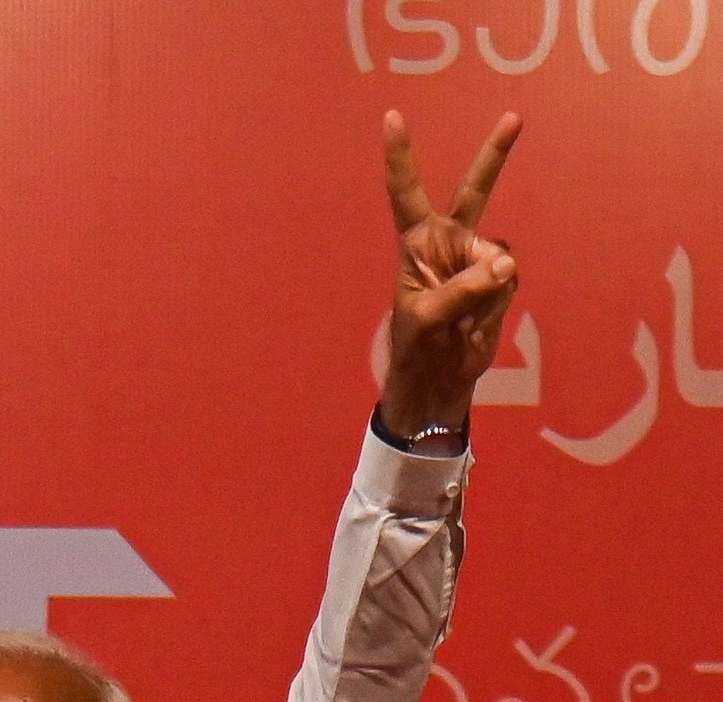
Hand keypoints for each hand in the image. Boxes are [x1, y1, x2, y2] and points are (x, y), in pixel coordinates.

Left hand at [379, 110, 521, 438]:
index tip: (392, 117)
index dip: (401, 157)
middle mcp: (447, 242)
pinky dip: (498, 302)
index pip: (406, 192)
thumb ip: (462, 290)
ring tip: (463, 318)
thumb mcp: (428, 319)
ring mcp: (476, 259)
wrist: (439, 378)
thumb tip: (504, 264)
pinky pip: (510, 279)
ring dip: (486, 289)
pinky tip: (479, 321)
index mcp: (415, 243)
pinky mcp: (499, 278)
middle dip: (495, 155)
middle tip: (515, 118)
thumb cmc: (417, 346)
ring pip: (499, 256)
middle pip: (475, 190)